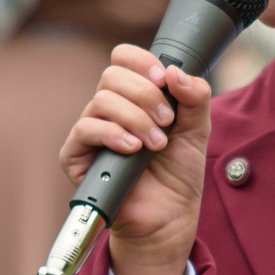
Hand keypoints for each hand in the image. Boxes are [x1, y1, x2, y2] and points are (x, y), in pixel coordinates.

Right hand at [59, 44, 210, 274]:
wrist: (170, 215)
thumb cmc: (179, 173)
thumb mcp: (197, 129)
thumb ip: (195, 97)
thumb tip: (175, 72)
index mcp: (134, 95)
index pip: (123, 59)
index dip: (141, 61)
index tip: (163, 78)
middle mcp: (109, 109)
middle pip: (111, 75)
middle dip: (146, 95)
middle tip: (167, 121)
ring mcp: (91, 131)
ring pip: (101, 101)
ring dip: (136, 119)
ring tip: (156, 144)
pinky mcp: (76, 156)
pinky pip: (85, 130)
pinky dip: (113, 134)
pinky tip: (133, 148)